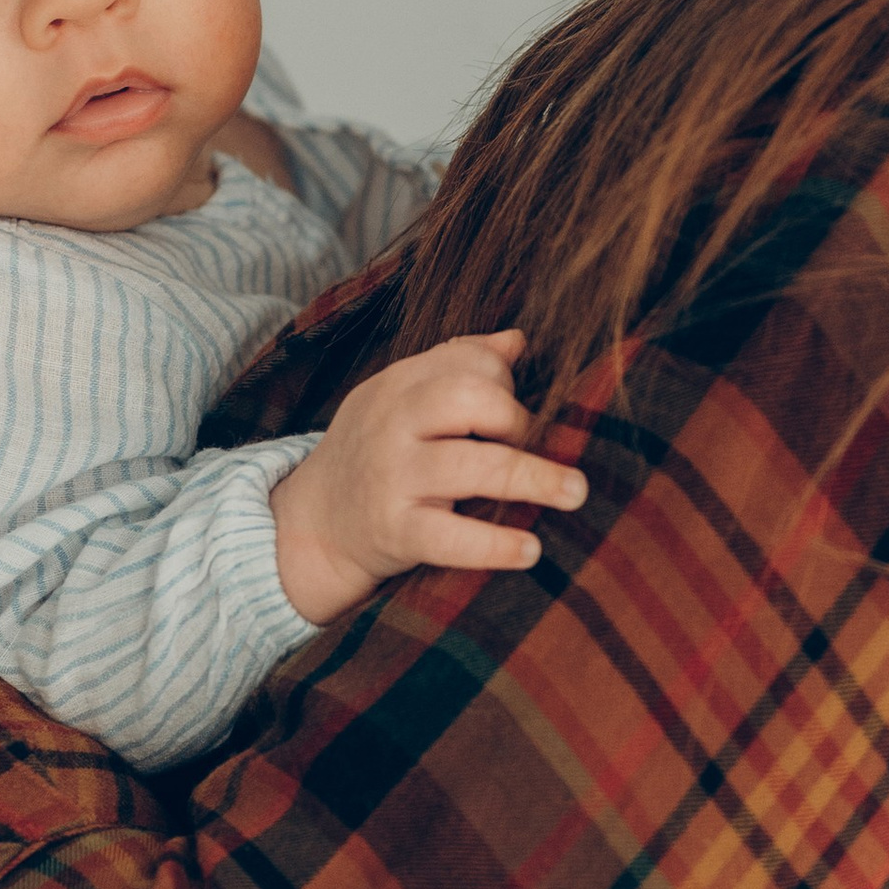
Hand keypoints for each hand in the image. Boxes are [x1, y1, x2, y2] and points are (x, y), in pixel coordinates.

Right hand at [268, 329, 587, 627]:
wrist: (314, 526)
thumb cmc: (374, 454)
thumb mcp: (398, 400)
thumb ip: (455, 365)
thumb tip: (517, 339)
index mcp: (397, 385)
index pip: (464, 360)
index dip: (504, 381)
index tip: (513, 411)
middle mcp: (392, 425)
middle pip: (468, 398)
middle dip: (514, 418)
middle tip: (529, 444)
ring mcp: (394, 478)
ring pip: (473, 467)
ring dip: (534, 478)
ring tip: (575, 491)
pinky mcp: (396, 532)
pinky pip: (452, 538)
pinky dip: (496, 544)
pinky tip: (530, 549)